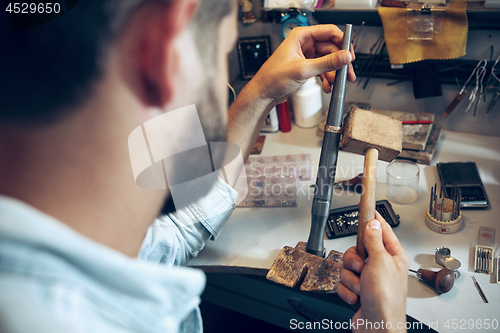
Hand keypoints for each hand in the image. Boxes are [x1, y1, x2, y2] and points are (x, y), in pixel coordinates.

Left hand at [248, 24, 355, 105]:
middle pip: (331, 48)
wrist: (263, 94)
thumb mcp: (303, 70)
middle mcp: (304, 44)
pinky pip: (322, 69)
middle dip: (340, 63)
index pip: (329, 32)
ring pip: (328, 61)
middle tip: (348, 74)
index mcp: (301, 36)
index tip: (350, 54)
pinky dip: (327, 78)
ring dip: (334, 73)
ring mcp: (306, 56)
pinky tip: (328, 86)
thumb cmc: (272, 78)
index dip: (342, 42)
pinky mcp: (306, 67)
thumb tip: (345, 57)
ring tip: (337, 83)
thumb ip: (326, 63)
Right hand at [338, 212, 409, 332]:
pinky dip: (347, 290)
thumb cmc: (386, 300)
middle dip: (354, 260)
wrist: (377, 327)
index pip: (381, 229)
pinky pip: (343, 281)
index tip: (365, 205)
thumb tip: (372, 223)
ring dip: (351, 278)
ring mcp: (369, 279)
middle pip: (357, 248)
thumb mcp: (379, 263)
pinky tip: (357, 297)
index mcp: (392, 256)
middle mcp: (381, 266)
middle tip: (362, 268)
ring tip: (361, 287)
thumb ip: (373, 241)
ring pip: (348, 265)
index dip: (372, 217)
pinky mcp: (358, 290)